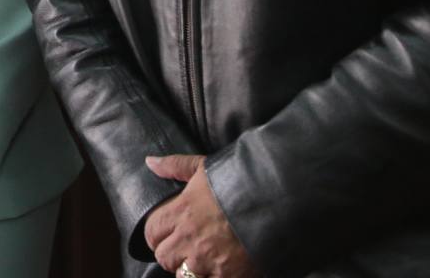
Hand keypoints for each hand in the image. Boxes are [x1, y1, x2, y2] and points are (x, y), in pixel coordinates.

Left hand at [144, 154, 257, 277]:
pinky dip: (211, 277)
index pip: (151, 232)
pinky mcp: (228, 276)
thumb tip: (150, 162)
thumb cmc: (241, 182)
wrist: (278, 201)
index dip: (157, 234)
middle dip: (171, 255)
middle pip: (164, 257)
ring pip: (182, 275)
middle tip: (185, 249)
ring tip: (204, 260)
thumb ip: (176, 166)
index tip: (166, 234)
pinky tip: (220, 270)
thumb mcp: (205, 167)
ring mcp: (208, 260)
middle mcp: (190, 239)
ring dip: (190, 270)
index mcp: (181, 212)